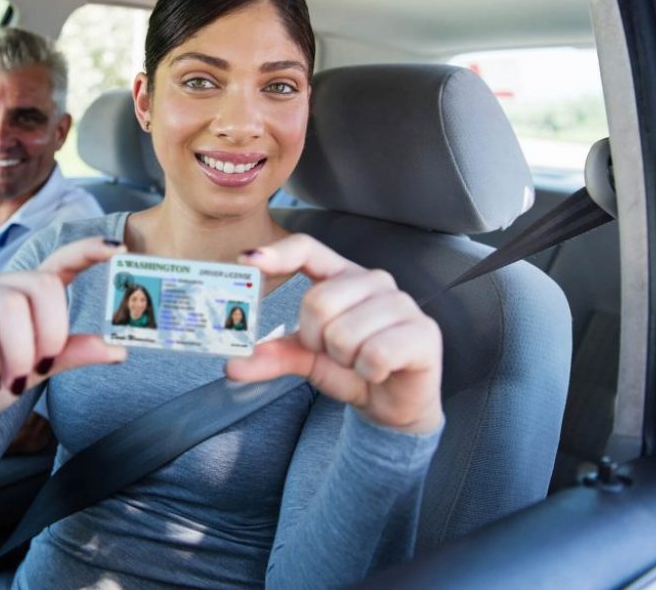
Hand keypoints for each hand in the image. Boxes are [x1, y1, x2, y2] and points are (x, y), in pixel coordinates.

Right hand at [0, 237, 127, 433]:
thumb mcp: (35, 372)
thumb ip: (70, 356)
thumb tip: (118, 350)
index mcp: (28, 296)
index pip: (61, 262)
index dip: (88, 251)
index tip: (118, 248)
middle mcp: (0, 287)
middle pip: (41, 285)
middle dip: (50, 333)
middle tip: (40, 367)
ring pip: (9, 305)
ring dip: (18, 352)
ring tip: (10, 382)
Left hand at [226, 234, 442, 433]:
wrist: (393, 405)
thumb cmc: (351, 369)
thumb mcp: (306, 359)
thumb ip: (272, 356)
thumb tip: (232, 364)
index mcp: (341, 276)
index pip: (307, 249)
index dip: (277, 253)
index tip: (247, 262)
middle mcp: (373, 281)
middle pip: (318, 300)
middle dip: (315, 339)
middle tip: (332, 352)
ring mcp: (402, 303)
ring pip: (345, 332)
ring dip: (343, 360)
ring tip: (358, 362)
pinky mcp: (423, 332)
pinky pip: (375, 354)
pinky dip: (368, 372)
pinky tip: (379, 372)